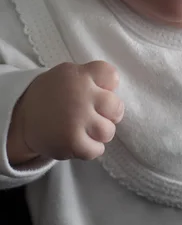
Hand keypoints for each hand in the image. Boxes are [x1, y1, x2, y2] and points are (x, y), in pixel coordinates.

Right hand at [7, 61, 123, 163]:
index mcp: (79, 75)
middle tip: (98, 115)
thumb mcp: (69, 75)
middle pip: (116, 107)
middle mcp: (79, 95)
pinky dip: (91, 148)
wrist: (23, 116)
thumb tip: (114, 91)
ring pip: (108, 131)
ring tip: (89, 129)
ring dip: (101, 133)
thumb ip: (92, 78)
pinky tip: (82, 141)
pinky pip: (96, 150)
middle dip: (111, 113)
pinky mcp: (71, 142)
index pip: (111, 75)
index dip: (110, 85)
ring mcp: (76, 119)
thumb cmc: (55, 95)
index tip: (101, 90)